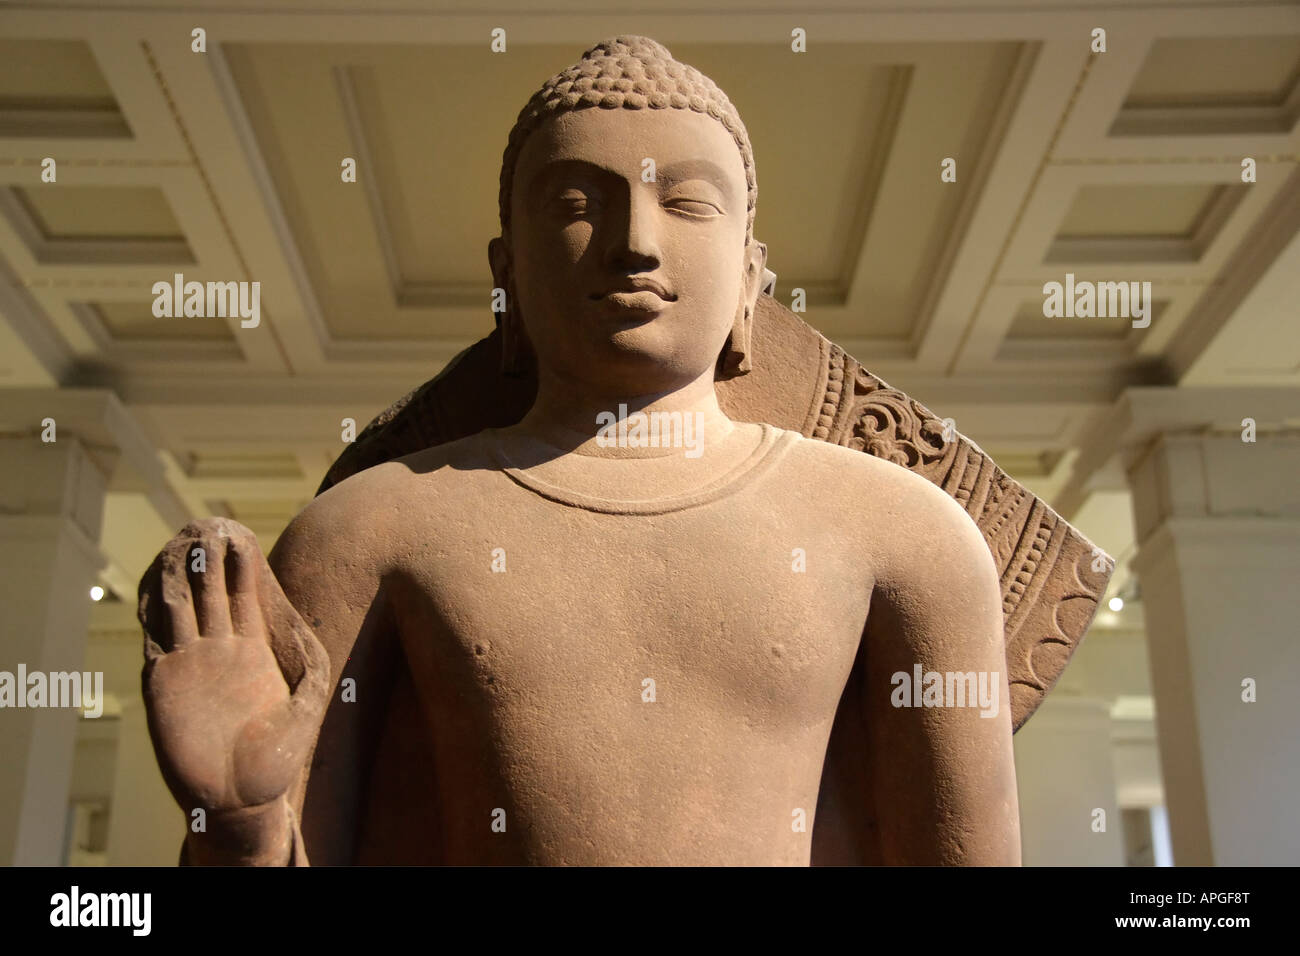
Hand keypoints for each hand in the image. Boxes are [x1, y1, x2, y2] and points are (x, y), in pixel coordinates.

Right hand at [138, 517, 329, 823]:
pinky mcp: (163, 684)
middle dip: (208, 558)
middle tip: (208, 522)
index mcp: (251, 652)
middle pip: (209, 592)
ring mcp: (188, 665)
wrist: (239, 800)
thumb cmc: (275, 762)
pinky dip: (157, 611)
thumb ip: (314, 671)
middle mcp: (218, 652)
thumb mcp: (308, 710)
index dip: (241, 564)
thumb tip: (317, 633)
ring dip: (180, 575)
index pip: (243, 595)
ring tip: (184, 541)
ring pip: (181, 607)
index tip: (241, 531)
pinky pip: (158, 639)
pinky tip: (162, 585)